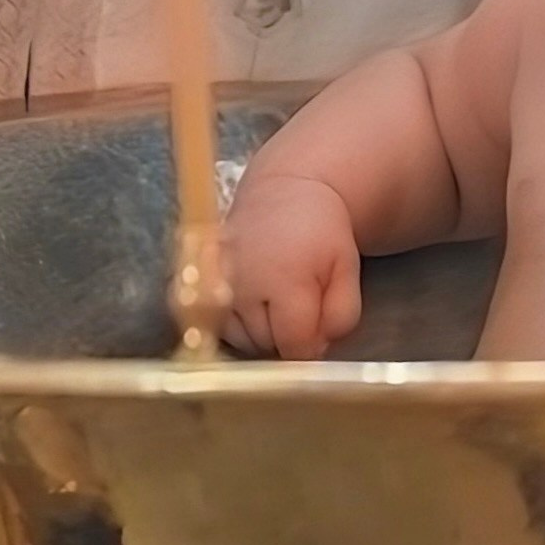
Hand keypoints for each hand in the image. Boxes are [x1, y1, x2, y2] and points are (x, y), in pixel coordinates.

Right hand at [224, 171, 362, 359]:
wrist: (282, 193)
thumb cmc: (320, 233)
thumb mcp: (346, 268)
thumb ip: (341, 314)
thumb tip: (316, 350)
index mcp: (284, 279)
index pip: (294, 346)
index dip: (310, 346)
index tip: (317, 327)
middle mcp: (243, 283)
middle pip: (266, 345)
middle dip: (286, 336)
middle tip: (299, 303)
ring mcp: (215, 283)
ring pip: (240, 340)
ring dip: (261, 332)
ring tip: (277, 299)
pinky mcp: (198, 281)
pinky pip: (216, 326)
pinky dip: (237, 323)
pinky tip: (253, 301)